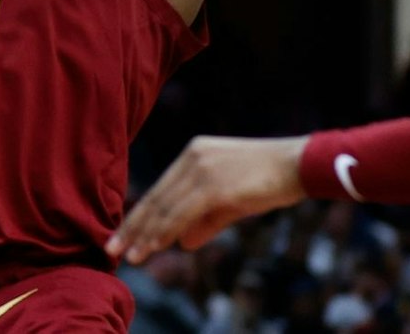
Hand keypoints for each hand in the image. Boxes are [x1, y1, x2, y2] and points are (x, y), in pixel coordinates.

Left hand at [107, 136, 305, 264]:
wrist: (298, 165)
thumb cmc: (268, 181)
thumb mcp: (231, 202)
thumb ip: (206, 221)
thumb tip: (183, 243)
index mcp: (193, 154)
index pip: (159, 189)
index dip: (139, 214)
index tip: (122, 234)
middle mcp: (192, 157)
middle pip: (155, 197)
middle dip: (133, 226)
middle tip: (112, 248)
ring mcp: (201, 169)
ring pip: (165, 207)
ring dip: (146, 235)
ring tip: (131, 255)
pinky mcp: (214, 185)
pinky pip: (182, 212)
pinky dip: (165, 231)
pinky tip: (154, 246)